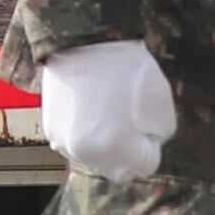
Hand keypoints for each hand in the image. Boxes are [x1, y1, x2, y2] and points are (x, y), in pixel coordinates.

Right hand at [38, 37, 177, 180]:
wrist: (83, 43)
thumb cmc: (126, 71)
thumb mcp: (163, 106)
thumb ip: (159, 137)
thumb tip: (144, 145)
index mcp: (118, 150)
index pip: (147, 166)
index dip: (150, 142)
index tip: (143, 120)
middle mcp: (89, 153)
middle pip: (119, 171)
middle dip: (126, 153)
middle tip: (127, 121)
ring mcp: (66, 143)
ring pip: (95, 159)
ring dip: (103, 144)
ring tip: (104, 110)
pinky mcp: (51, 131)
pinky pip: (75, 145)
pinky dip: (83, 133)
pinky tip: (87, 109)